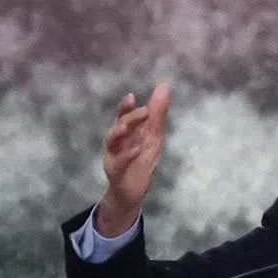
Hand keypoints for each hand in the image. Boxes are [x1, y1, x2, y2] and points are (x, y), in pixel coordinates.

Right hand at [96, 83, 171, 235]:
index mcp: (125, 132)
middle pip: (118, 125)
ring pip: (112, 140)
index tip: (131, 96)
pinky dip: (127, 155)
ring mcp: (113, 156)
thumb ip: (157, 114)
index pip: (123, 115)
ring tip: (129, 124)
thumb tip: (164, 86)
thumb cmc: (141, 160)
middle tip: (144, 110)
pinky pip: (119, 162)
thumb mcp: (153, 136)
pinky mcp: (116, 172)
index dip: (126, 106)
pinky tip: (137, 149)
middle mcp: (116, 141)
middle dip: (128, 116)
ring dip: (120, 131)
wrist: (132, 192)